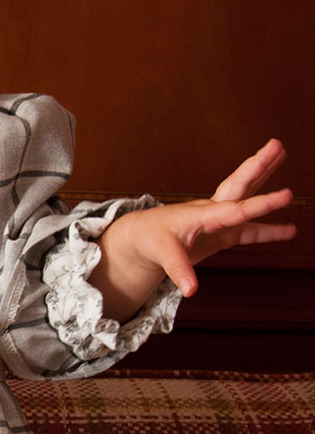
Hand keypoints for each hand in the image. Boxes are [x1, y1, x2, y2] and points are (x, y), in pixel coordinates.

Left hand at [93, 139, 295, 319]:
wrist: (141, 237)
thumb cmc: (150, 238)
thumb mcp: (162, 253)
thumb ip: (178, 269)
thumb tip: (191, 290)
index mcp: (201, 214)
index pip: (235, 209)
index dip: (261, 205)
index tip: (286, 195)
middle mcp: (213, 212)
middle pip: (240, 186)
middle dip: (258, 166)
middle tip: (277, 144)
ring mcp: (218, 222)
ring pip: (247, 203)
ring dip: (267, 191)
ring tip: (293, 185)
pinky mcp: (220, 234)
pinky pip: (249, 231)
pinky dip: (268, 231)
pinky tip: (289, 230)